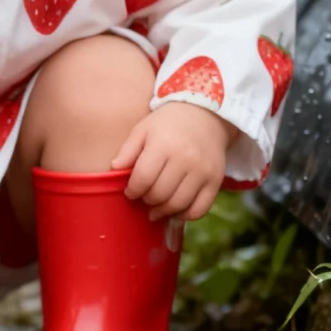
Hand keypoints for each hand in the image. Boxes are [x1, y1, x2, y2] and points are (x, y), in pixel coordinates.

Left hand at [111, 101, 239, 221]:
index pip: (143, 178)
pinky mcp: (216, 180)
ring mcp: (203, 171)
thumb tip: (114, 169)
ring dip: (162, 211)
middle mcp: (185, 159)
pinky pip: (200, 209)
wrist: (205, 115)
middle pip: (160, 194)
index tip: (130, 191)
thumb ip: (127, 150)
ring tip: (155, 207)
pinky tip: (175, 210)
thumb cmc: (167, 124)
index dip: (132, 190)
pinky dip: (185, 215)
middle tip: (143, 196)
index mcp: (163, 145)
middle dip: (146, 200)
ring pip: (178, 204)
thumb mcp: (143, 129)